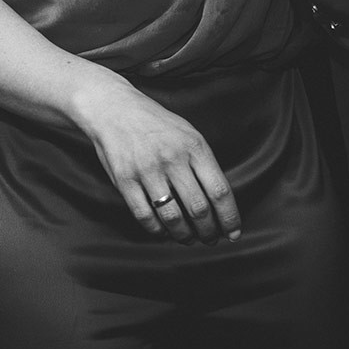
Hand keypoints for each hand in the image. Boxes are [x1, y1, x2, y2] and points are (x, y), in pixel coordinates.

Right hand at [75, 75, 242, 243]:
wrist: (114, 109)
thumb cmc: (157, 125)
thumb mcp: (189, 134)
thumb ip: (204, 164)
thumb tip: (219, 202)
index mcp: (194, 146)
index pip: (220, 191)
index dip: (229, 217)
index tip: (233, 233)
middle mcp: (173, 158)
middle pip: (199, 209)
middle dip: (209, 232)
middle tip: (210, 239)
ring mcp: (147, 170)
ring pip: (173, 217)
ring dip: (184, 235)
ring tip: (189, 239)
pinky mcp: (125, 180)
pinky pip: (145, 216)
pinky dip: (157, 230)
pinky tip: (164, 231)